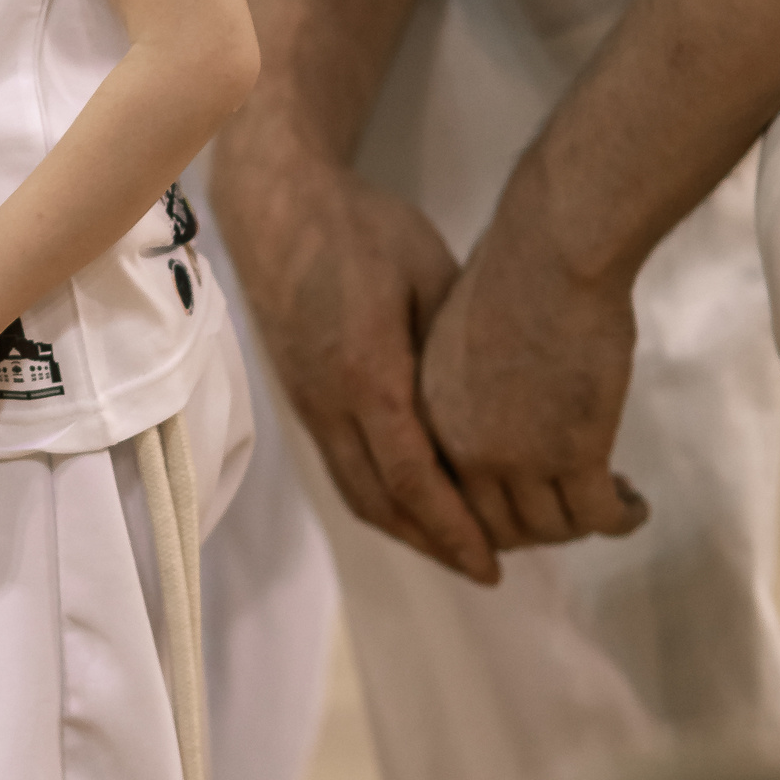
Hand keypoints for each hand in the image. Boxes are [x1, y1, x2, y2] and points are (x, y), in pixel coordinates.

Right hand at [212, 143, 501, 584]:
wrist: (280, 209)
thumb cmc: (365, 232)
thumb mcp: (430, 276)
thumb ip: (457, 347)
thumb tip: (499, 406)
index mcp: (370, 378)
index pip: (415, 478)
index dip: (455, 529)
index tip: (495, 563)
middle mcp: (333, 407)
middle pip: (383, 503)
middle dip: (436, 545)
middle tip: (486, 569)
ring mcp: (312, 407)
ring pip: (357, 493)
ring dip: (407, 531)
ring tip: (455, 551)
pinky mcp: (304, 400)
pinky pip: (344, 469)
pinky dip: (383, 500)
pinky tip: (415, 505)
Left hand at [414, 205, 649, 554]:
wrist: (552, 252)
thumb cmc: (513, 268)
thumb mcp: (461, 335)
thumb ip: (466, 383)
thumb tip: (491, 401)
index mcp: (428, 416)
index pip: (450, 496)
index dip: (491, 510)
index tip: (525, 503)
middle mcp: (463, 448)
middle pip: (498, 525)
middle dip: (539, 527)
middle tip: (574, 510)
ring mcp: (518, 458)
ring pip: (551, 528)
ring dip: (583, 525)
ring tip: (612, 501)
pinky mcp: (575, 456)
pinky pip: (599, 515)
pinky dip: (621, 519)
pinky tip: (635, 507)